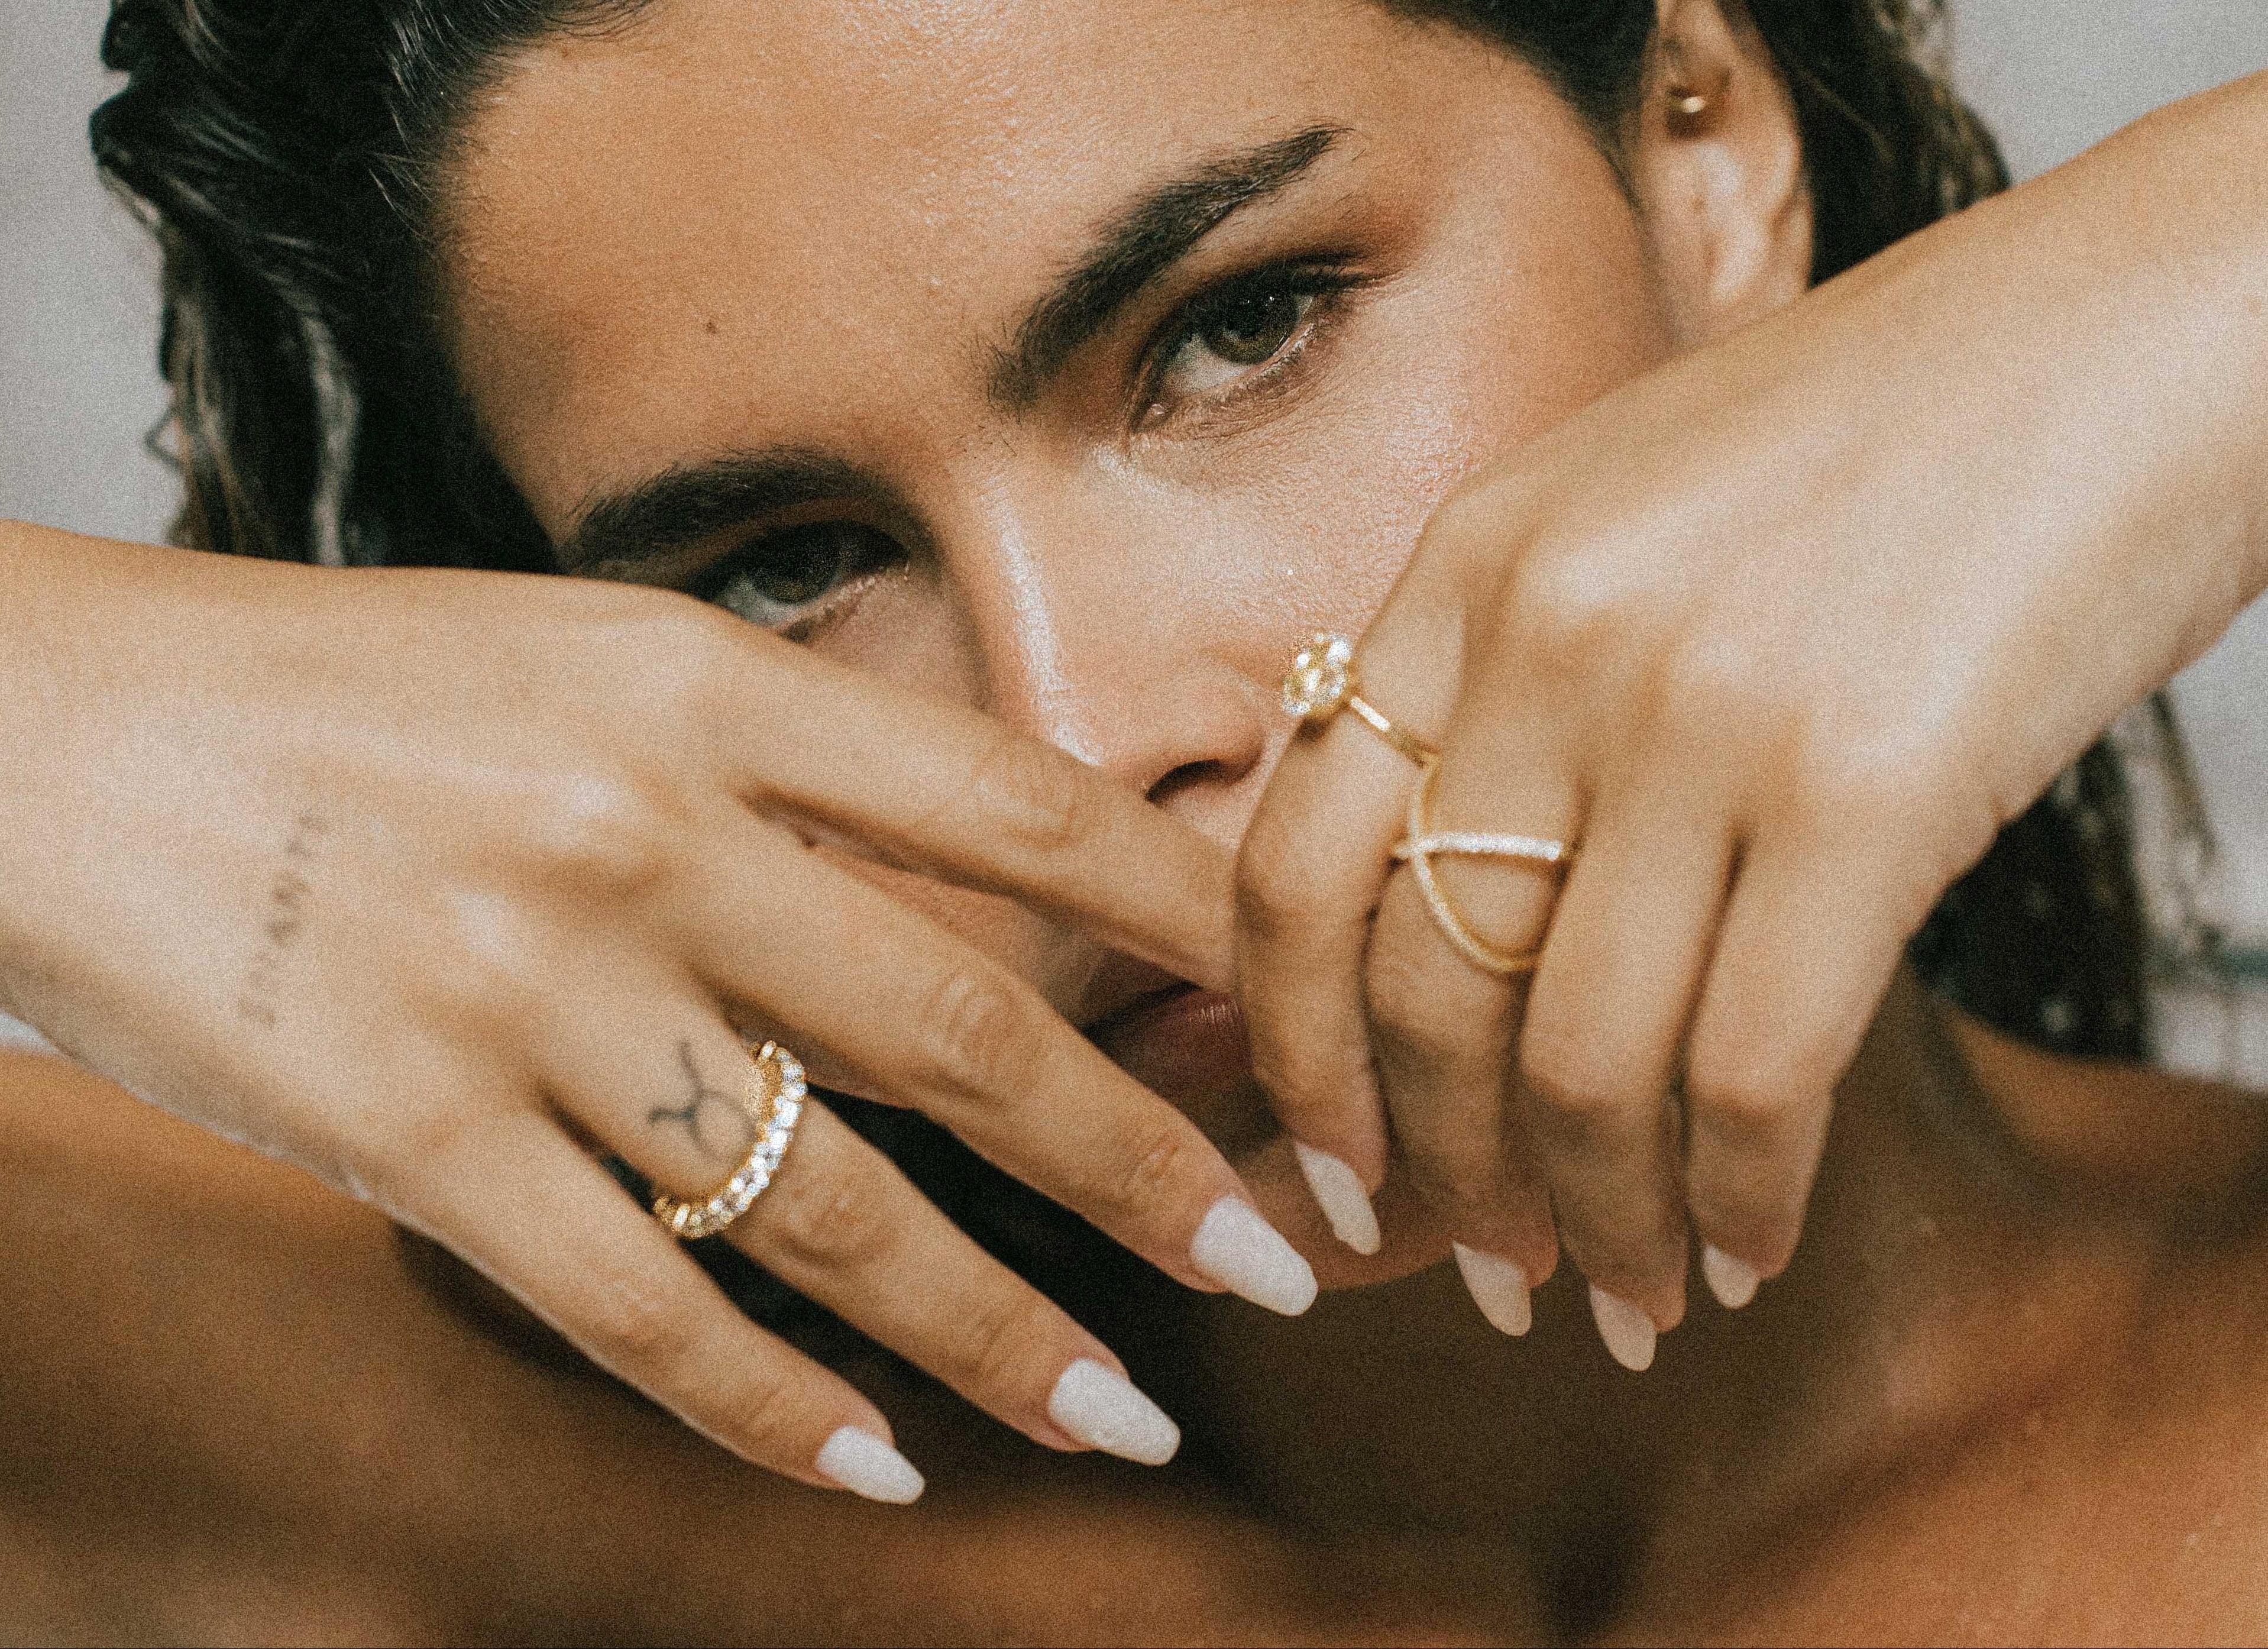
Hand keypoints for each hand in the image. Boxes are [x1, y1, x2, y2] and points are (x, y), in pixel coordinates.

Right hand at [0, 525, 1314, 1497]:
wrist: (51, 729)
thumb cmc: (347, 693)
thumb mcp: (588, 664)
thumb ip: (783, 771)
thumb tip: (996, 898)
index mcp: (701, 690)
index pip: (1018, 810)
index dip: (1188, 927)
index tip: (1297, 1015)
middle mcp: (641, 837)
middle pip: (968, 1032)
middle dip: (1148, 1169)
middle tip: (1284, 1263)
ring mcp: (527, 993)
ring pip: (831, 1207)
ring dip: (1002, 1332)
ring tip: (1126, 1416)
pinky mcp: (410, 1133)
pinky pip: (639, 1310)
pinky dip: (775, 1409)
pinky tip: (877, 1470)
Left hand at [1236, 72, 2267, 1351]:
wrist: (2137, 331)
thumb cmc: (1886, 444)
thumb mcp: (1626, 514)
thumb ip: (1502, 686)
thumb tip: (1437, 922)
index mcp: (1467, 569)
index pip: (1287, 871)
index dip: (1289, 1058)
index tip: (1337, 1172)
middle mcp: (1548, 640)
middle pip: (1417, 994)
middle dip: (1440, 1180)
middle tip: (1492, 1276)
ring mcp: (1698, 712)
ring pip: (1576, 1065)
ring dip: (1597, 1223)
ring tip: (1632, 1295)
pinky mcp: (1868, 788)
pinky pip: (1753, 1070)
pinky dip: (1740, 1196)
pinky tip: (1752, 1247)